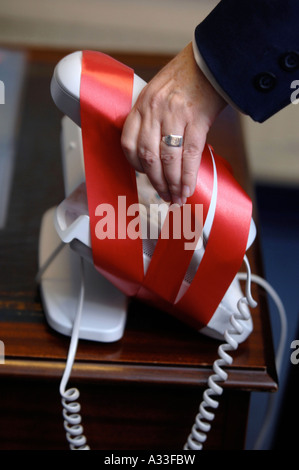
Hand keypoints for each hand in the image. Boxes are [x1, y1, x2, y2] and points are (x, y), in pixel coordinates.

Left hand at [121, 42, 226, 204]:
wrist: (212, 60)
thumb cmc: (186, 78)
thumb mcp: (158, 92)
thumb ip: (152, 118)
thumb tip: (156, 153)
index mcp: (142, 104)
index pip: (128, 143)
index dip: (135, 165)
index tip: (144, 176)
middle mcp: (154, 111)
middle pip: (148, 157)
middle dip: (156, 182)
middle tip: (164, 196)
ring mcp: (175, 115)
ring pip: (168, 160)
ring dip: (172, 184)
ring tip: (176, 197)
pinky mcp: (197, 120)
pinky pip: (190, 156)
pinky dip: (188, 177)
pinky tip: (188, 189)